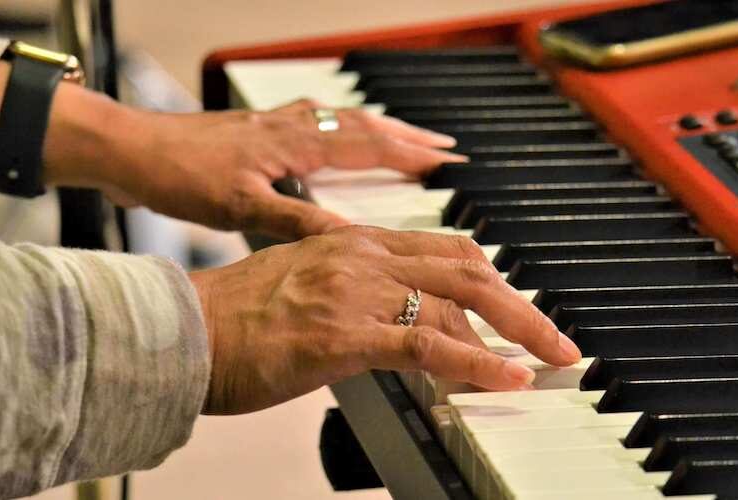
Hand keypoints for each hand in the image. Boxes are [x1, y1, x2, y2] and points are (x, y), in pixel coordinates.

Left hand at [109, 99, 467, 239]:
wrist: (132, 151)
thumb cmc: (180, 175)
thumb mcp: (243, 207)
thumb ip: (299, 221)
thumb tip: (353, 240)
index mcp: (294, 144)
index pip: (367, 145)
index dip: (409, 154)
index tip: (447, 161)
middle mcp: (289, 127)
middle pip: (361, 127)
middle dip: (405, 137)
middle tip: (442, 147)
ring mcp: (271, 126)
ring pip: (337, 121)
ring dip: (375, 130)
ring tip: (401, 140)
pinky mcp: (253, 132)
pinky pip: (309, 122)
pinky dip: (333, 129)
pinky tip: (327, 140)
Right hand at [189, 226, 581, 414]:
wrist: (182, 331)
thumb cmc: (231, 318)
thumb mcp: (300, 286)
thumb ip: (349, 293)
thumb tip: (388, 324)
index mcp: (349, 242)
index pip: (441, 252)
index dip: (488, 280)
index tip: (514, 307)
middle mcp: (359, 257)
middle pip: (465, 271)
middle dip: (520, 307)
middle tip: (555, 339)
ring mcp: (354, 292)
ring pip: (456, 305)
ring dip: (513, 336)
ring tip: (546, 362)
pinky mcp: (344, 334)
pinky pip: (427, 346)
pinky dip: (478, 364)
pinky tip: (508, 379)